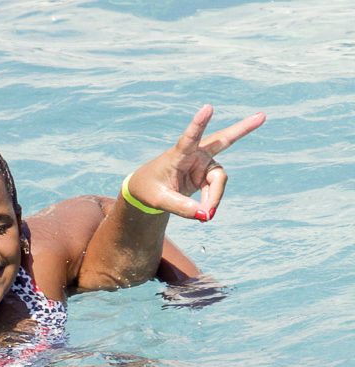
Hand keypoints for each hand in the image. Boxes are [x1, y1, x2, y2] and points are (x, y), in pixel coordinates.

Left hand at [127, 105, 265, 220]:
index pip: (189, 138)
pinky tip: (205, 213)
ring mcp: (204, 163)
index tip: (208, 108)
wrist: (148, 190)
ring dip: (214, 197)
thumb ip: (180, 207)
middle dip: (243, 129)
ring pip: (219, 179)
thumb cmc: (149, 189)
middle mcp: (194, 154)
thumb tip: (204, 214)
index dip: (199, 124)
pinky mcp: (208, 174)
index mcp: (178, 154)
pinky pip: (216, 189)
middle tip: (262, 116)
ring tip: (206, 215)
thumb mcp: (159, 200)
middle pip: (222, 140)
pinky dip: (212, 201)